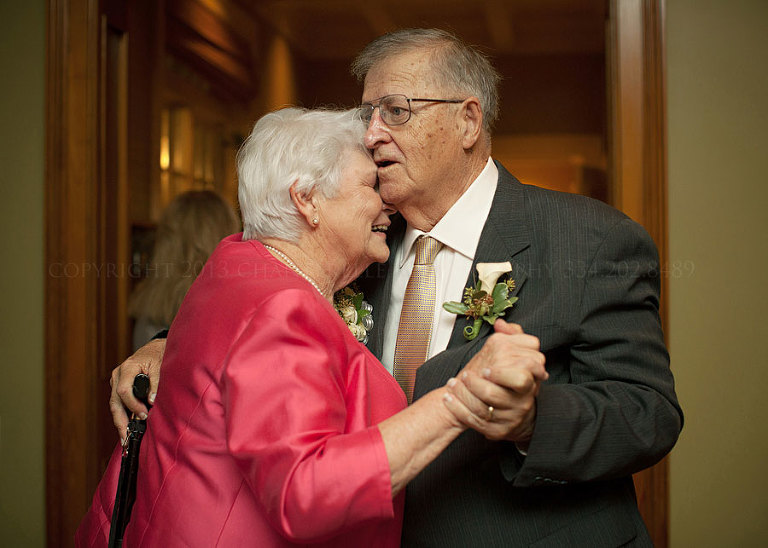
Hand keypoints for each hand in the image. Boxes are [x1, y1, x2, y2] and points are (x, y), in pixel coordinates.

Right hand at [109, 338, 165, 441]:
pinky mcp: (119, 385)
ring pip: (115, 404)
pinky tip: (126, 428)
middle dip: (120, 421)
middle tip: (126, 437)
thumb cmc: (158, 355)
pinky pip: (119, 402)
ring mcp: (117, 380)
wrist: (155, 347)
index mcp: (128, 368)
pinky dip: (123, 414)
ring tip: (125, 438)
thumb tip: (152, 401)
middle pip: (114, 402)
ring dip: (120, 421)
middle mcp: (118, 374)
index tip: (143, 415)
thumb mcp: (160, 365)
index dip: (132, 405)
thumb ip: (156, 383)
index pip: (123, 391)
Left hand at [443, 320, 546, 442]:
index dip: (502, 374)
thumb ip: (513, 335)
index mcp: (529, 382)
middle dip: (477, 386)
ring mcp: (510, 418)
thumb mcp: (518, 354)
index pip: (521, 379)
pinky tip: (448, 397)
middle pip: (496, 396)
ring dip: (462, 394)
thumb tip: (501, 323)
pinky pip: (474, 422)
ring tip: (453, 383)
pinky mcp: (497, 431)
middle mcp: (522, 402)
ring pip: (481, 410)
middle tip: (466, 375)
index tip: (486, 369)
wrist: (515, 407)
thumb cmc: (514, 377)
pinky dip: (457, 409)